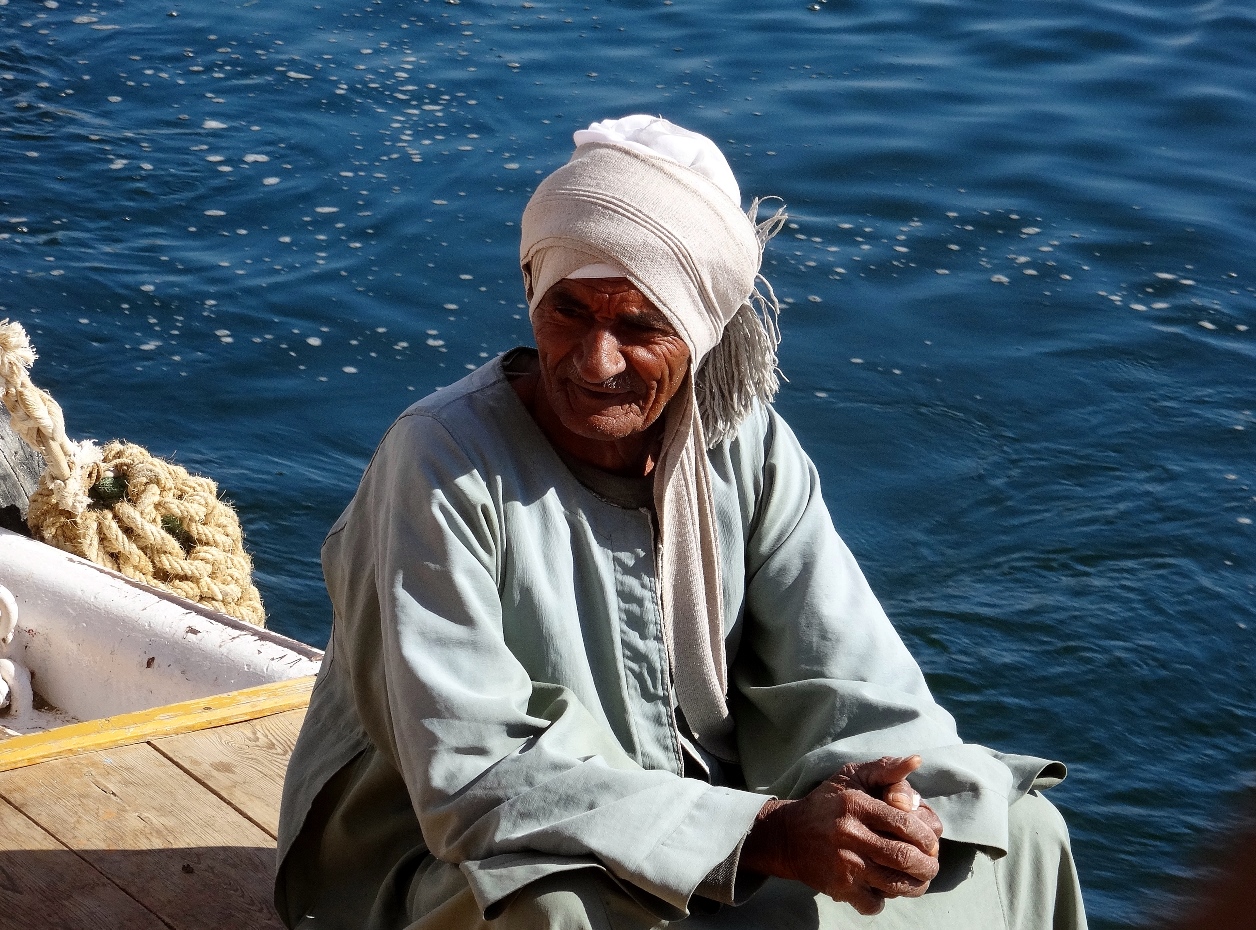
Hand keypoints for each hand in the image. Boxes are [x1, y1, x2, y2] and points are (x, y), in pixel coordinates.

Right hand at [740, 755, 941, 914]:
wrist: (787, 835)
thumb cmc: (827, 803)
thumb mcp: (852, 777)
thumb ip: (885, 769)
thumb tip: (917, 760)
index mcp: (856, 805)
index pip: (906, 824)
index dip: (927, 836)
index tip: (931, 841)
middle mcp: (850, 835)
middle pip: (904, 857)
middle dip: (928, 865)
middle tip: (932, 864)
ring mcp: (844, 864)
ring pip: (894, 884)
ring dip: (916, 886)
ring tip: (919, 879)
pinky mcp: (838, 887)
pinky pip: (872, 903)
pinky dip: (884, 901)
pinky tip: (884, 889)